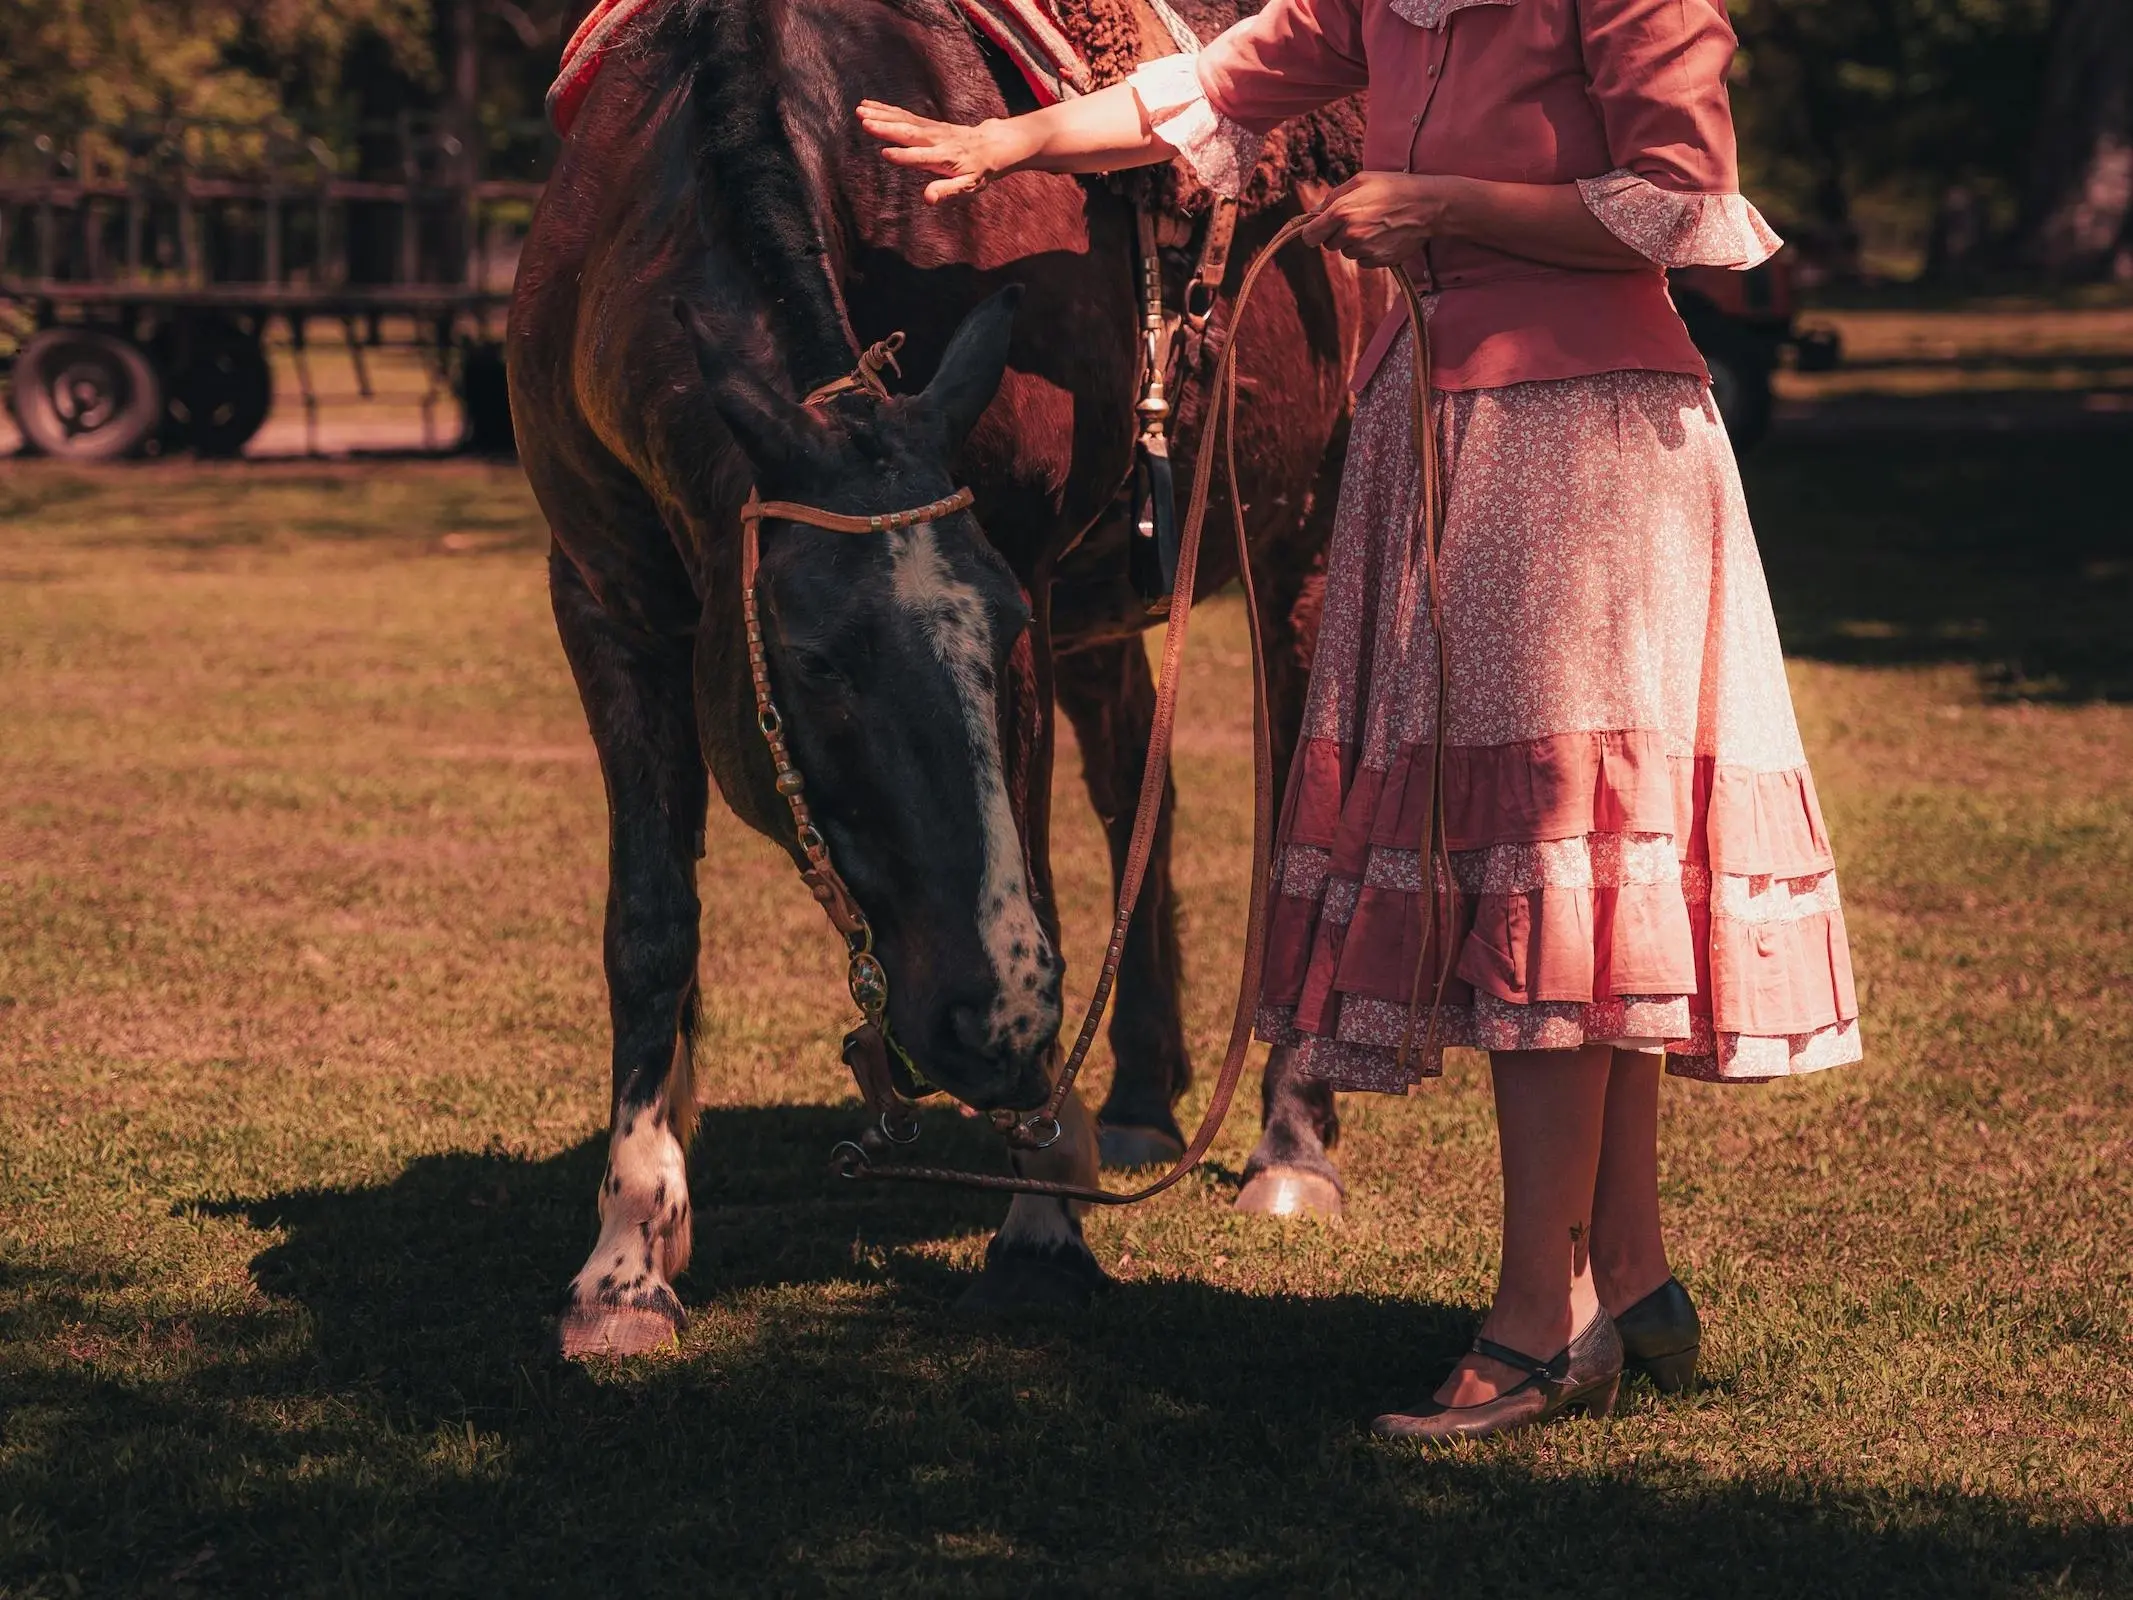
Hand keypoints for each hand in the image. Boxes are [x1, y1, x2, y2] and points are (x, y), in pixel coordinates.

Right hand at [857, 100, 1012, 203]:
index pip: (922, 157)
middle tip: (864, 121)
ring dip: (881, 114)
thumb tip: (928, 199)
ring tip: (860, 110)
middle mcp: (936, 140)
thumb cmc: (979, 171)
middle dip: (886, 127)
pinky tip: (870, 105)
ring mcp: (931, 128)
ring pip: (903, 119)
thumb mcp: (969, 186)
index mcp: (946, 158)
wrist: (992, 144)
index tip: (886, 154)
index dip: (905, 157)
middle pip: (909, 132)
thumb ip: (948, 191)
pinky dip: (886, 109)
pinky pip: (904, 115)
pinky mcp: (926, 123)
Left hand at [1299, 173, 1466, 267]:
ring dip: (1355, 243)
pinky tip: (1383, 236)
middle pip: (1329, 245)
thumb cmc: (1393, 187)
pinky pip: (1363, 261)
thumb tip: (1315, 213)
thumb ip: (1333, 196)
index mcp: (1341, 212)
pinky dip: (1369, 252)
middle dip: (1337, 235)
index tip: (1319, 230)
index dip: (1313, 232)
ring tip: (1375, 225)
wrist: (1427, 205)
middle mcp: (1350, 233)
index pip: (1310, 236)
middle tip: (1357, 220)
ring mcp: (1365, 249)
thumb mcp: (1361, 180)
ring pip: (1347, 253)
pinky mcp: (1379, 260)